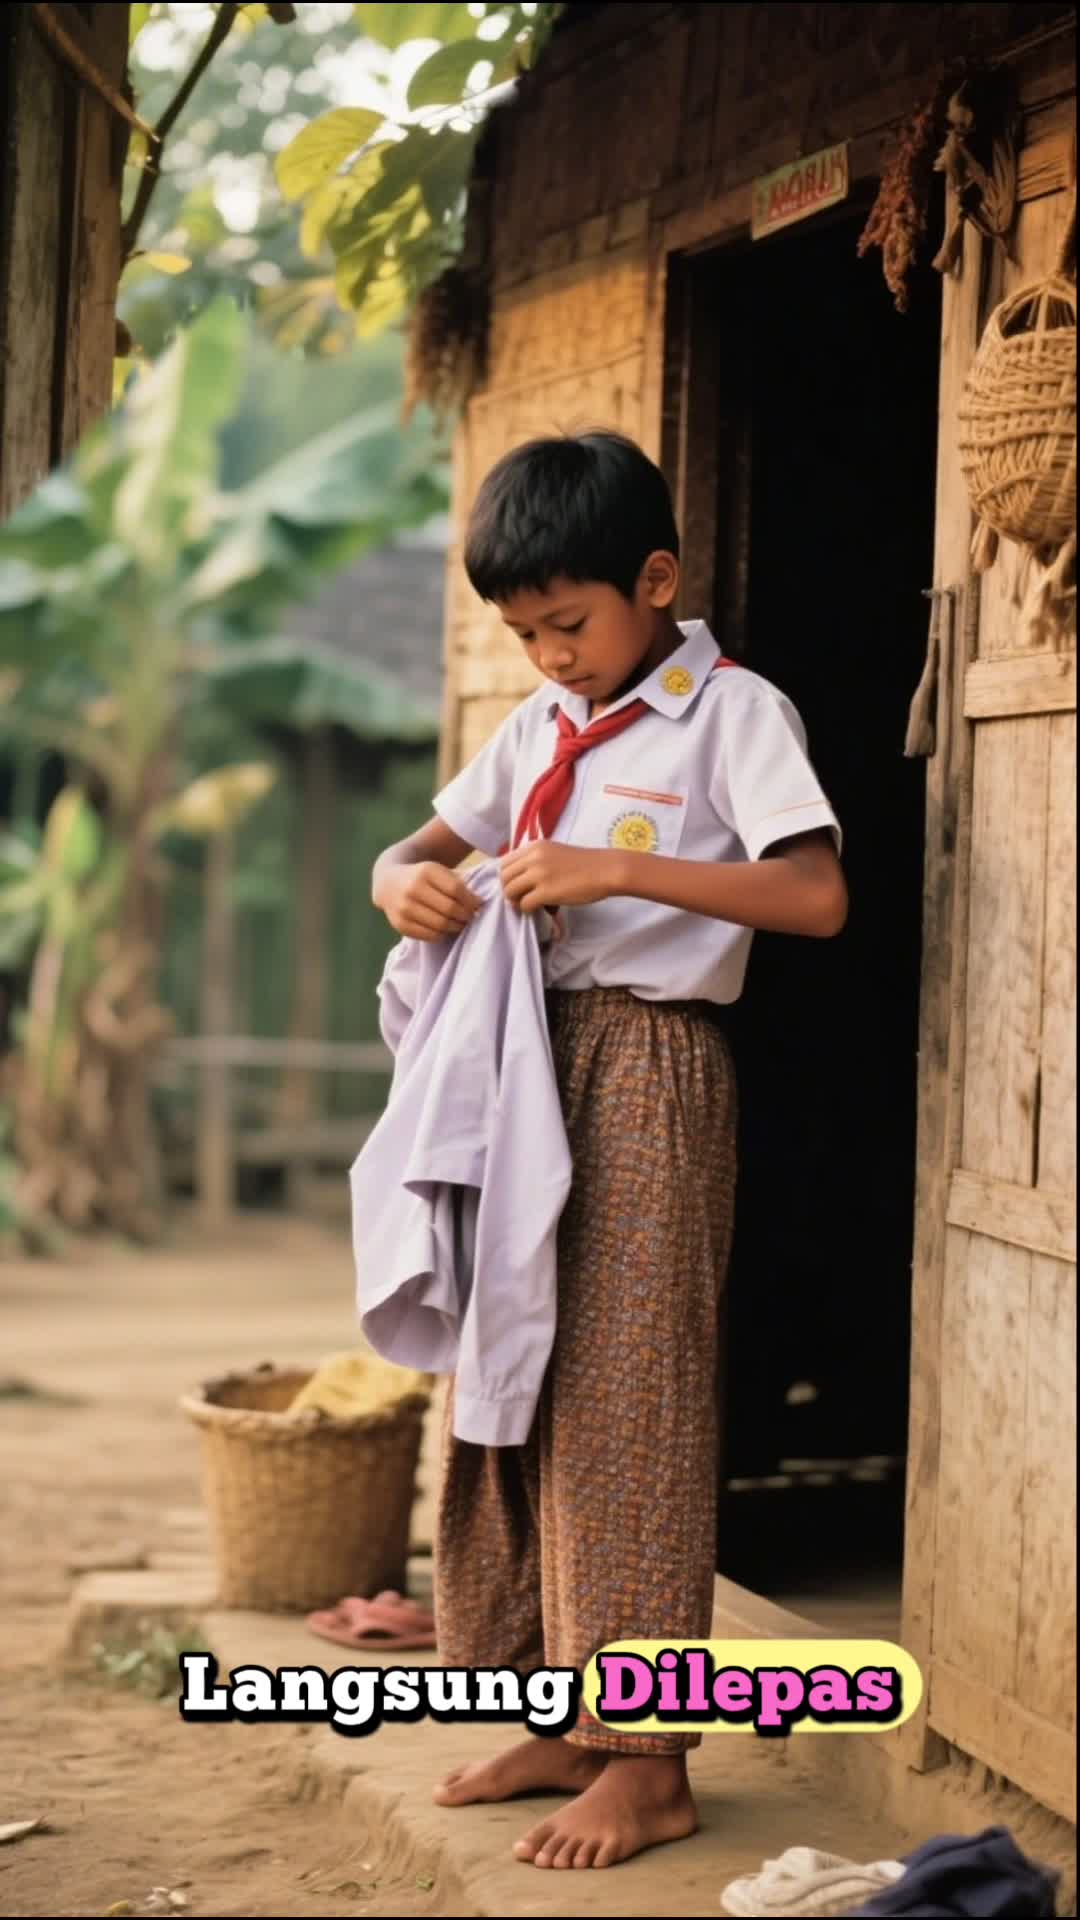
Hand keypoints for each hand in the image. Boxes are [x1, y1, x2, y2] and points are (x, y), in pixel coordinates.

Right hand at [376, 861, 483, 941]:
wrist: (388, 882)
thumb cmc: (422, 877)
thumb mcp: (438, 870)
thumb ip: (457, 883)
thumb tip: (478, 904)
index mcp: (426, 871)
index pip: (456, 890)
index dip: (471, 900)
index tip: (477, 904)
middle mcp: (412, 888)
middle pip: (449, 909)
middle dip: (465, 915)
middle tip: (470, 917)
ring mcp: (404, 908)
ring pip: (440, 924)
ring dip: (456, 926)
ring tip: (460, 923)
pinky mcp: (400, 924)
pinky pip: (429, 935)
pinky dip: (442, 934)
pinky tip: (445, 928)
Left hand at [500, 842, 621, 913]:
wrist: (606, 870)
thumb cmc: (585, 864)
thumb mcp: (555, 853)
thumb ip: (536, 861)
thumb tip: (520, 880)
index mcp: (534, 847)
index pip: (504, 862)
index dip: (508, 877)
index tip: (518, 886)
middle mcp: (533, 857)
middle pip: (503, 877)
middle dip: (509, 890)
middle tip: (521, 898)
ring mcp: (539, 874)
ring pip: (509, 891)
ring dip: (516, 901)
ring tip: (530, 904)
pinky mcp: (546, 891)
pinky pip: (524, 904)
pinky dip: (528, 910)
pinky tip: (539, 908)